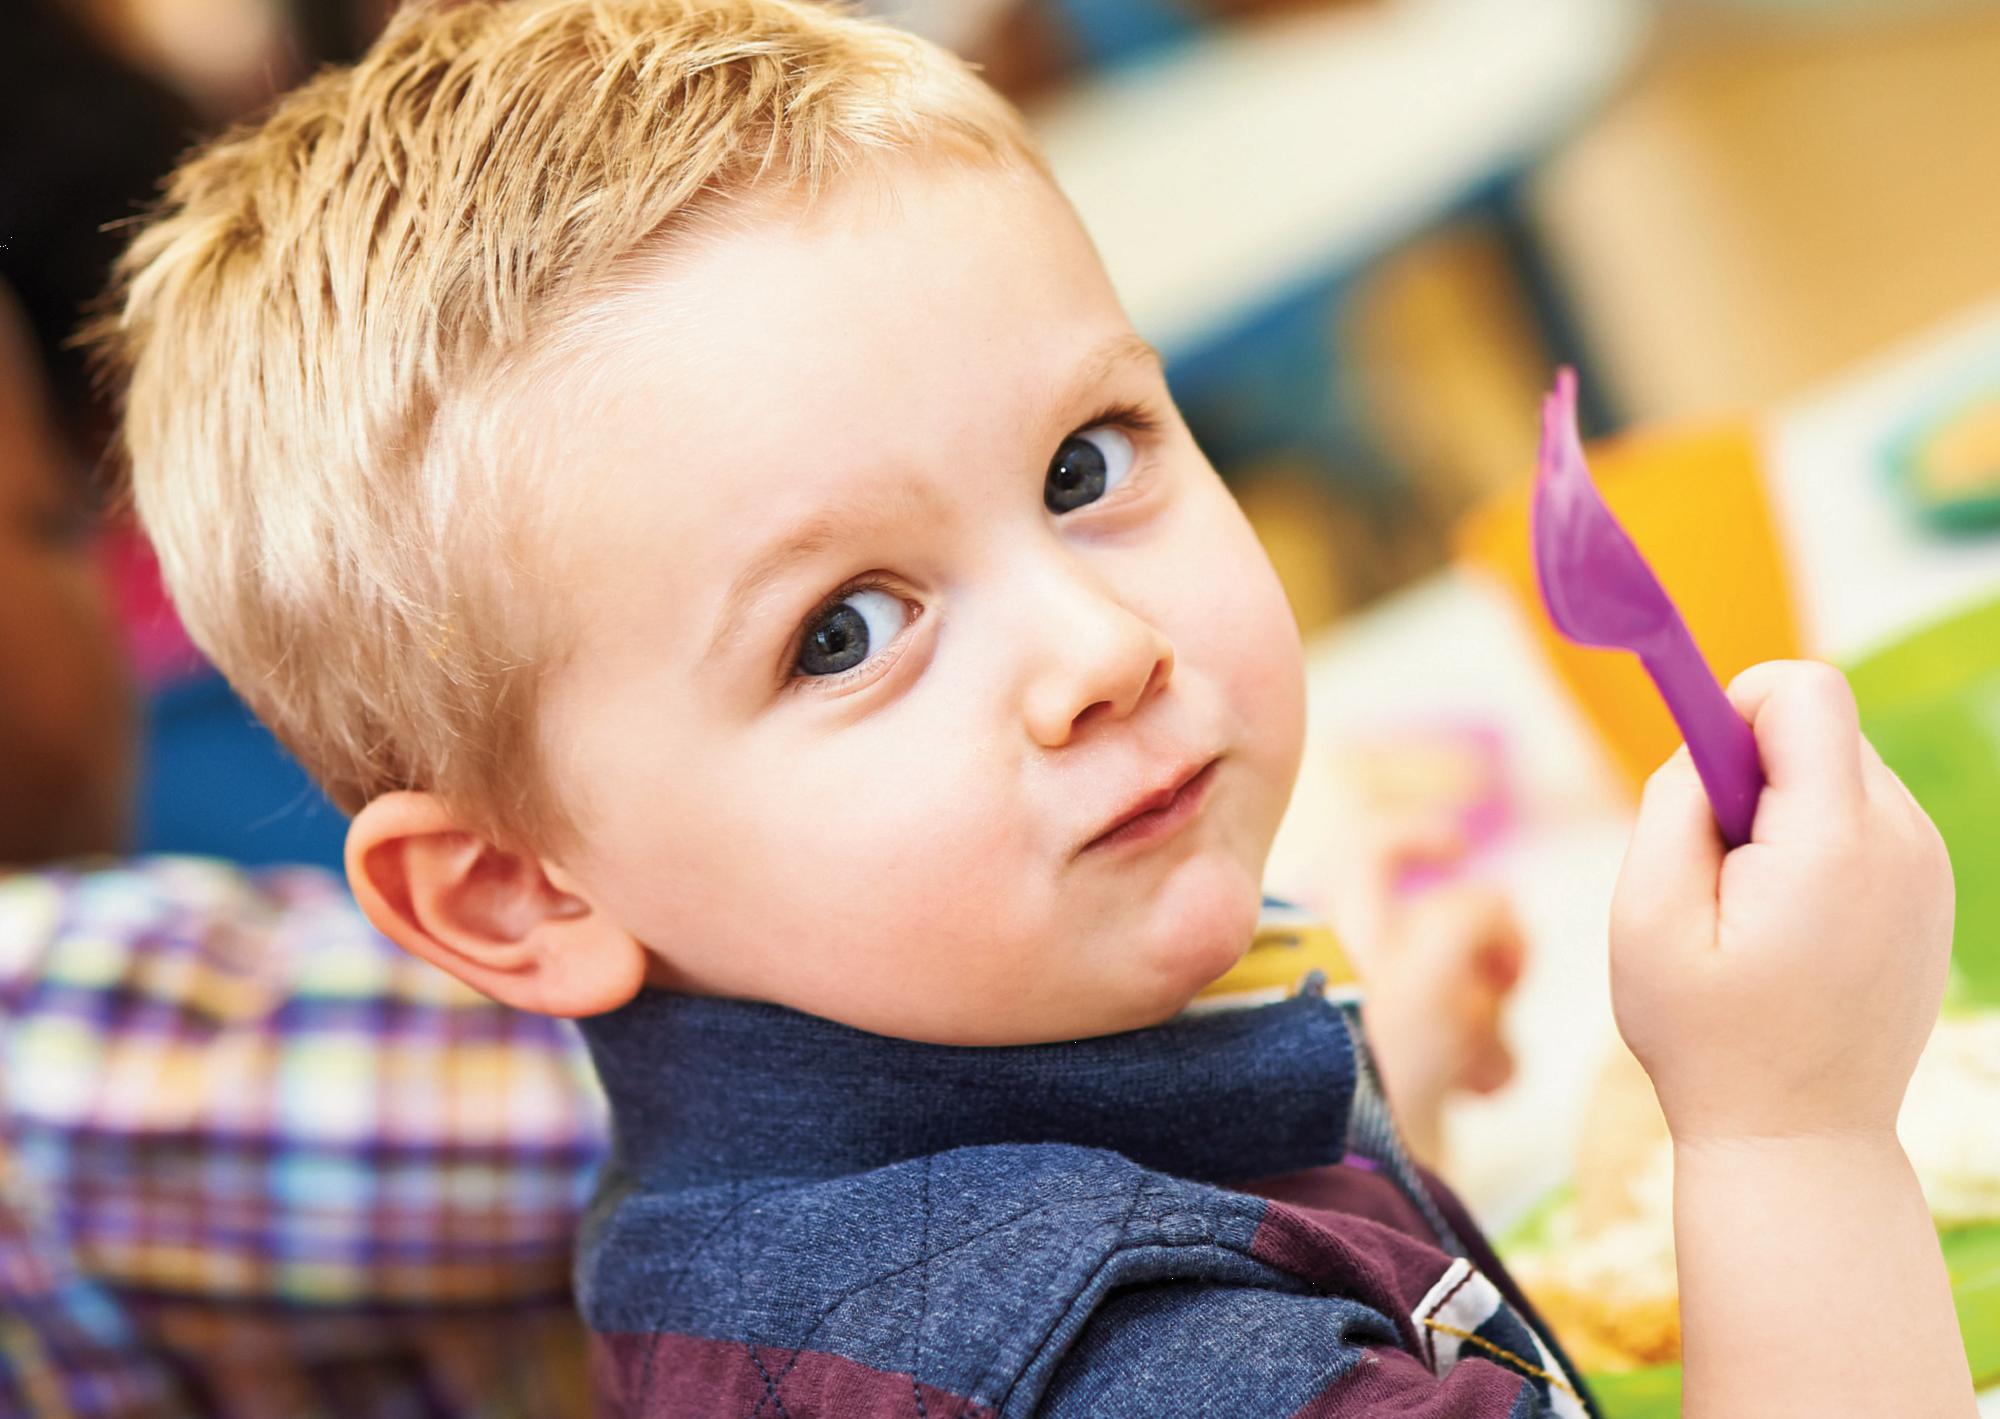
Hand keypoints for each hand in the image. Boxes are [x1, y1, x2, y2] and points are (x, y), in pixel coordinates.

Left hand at [1318, 810, 1522, 1166]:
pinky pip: (1465, 1043)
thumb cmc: (1375, 1051)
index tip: (1459, 844)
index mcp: (1323, 928)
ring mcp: (1376, 1024)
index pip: (1368, 851)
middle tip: (1505, 976)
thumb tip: (1498, 908)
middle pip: (1437, 922)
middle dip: (1481, 950)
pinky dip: (1484, 1058)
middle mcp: (1342, 969)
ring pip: (1462, 984)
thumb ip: (1473, 914)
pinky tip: (1483, 1090)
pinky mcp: (1404, 1078)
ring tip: (1484, 1063)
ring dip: (1489, 1015)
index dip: (1418, 834)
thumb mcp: (1431, 957)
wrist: (1350, 1179)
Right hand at [1609, 661, 1952, 1146]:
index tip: (1698, 772)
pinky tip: (1790, 925)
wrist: (1800, 1143)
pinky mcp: (1932, 895)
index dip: (1736, 703)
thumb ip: (1671, 806)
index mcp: (1832, 843)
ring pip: (1842, 773)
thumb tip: (1704, 742)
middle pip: (1821, 729)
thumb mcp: (1645, 918)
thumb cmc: (1705, 1037)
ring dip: (1783, 811)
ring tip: (1751, 908)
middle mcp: (1901, 843)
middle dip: (1751, 769)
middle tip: (1714, 867)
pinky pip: (1865, 820)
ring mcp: (1929, 871)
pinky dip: (1817, 844)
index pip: (1805, 692)